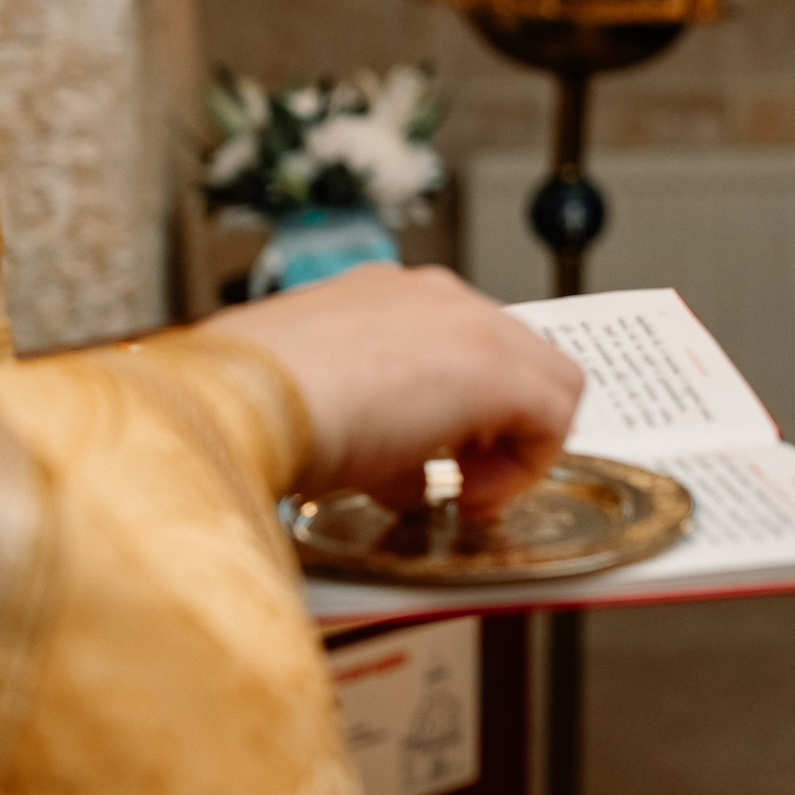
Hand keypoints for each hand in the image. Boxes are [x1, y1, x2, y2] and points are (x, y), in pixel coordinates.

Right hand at [205, 264, 583, 515]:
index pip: (456, 347)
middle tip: (463, 477)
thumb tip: (397, 473)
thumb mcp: (315, 414)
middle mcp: (429, 296)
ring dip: (511, 443)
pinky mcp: (498, 367)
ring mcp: (467, 320)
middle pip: (511, 356)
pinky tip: (470, 497)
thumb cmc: (249, 408)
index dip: (460, 412)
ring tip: (465, 490)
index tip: (441, 457)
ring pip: (544, 376)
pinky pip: (555, 413)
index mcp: (380, 301)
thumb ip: (369, 433)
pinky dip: (524, 465)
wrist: (239, 401)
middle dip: (492, 425)